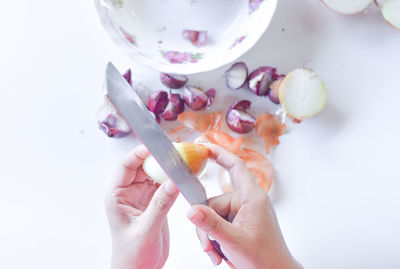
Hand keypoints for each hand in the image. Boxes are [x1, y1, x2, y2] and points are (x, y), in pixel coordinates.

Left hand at [105, 145, 179, 268]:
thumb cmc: (131, 254)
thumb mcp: (146, 229)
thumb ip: (160, 205)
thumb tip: (173, 182)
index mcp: (117, 196)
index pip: (126, 166)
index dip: (139, 154)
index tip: (154, 147)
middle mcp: (128, 193)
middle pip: (142, 167)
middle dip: (156, 159)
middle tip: (173, 153)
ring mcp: (142, 197)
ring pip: (154, 175)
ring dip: (166, 168)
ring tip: (180, 162)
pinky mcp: (154, 203)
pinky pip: (163, 186)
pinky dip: (172, 180)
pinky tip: (182, 177)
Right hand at [186, 144, 301, 268]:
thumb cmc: (265, 258)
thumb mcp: (233, 240)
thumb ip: (210, 224)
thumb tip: (190, 210)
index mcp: (252, 197)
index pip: (235, 167)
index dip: (219, 154)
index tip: (203, 147)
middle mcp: (246, 202)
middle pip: (213, 201)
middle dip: (206, 224)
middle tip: (207, 244)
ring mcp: (242, 214)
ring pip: (212, 215)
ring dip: (210, 235)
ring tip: (216, 252)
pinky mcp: (238, 224)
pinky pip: (217, 224)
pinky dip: (214, 238)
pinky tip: (218, 252)